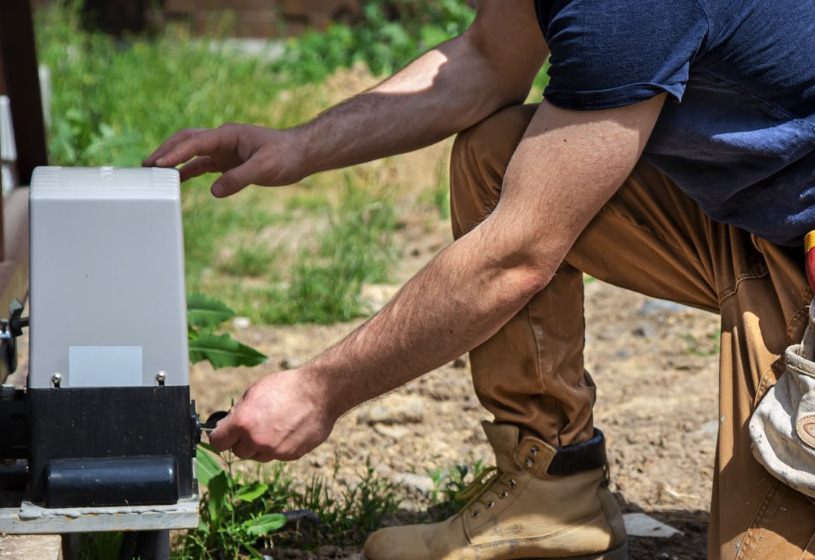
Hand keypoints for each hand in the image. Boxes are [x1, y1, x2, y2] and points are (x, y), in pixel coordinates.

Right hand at [143, 123, 308, 197]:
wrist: (301, 154)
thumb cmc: (286, 156)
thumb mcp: (264, 168)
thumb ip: (239, 179)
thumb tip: (214, 191)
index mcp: (229, 135)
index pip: (196, 142)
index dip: (176, 152)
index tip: (159, 164)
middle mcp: (223, 139)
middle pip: (186, 140)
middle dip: (165, 151)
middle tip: (146, 165)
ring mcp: (224, 149)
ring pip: (191, 151)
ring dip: (173, 160)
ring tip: (153, 172)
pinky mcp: (228, 161)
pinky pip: (202, 164)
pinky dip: (188, 170)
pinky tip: (177, 180)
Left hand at [207, 368, 336, 461]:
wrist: (320, 392)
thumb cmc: (287, 387)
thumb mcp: (255, 391)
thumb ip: (239, 412)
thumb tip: (229, 425)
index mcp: (243, 422)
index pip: (218, 442)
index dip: (221, 437)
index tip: (225, 434)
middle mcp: (256, 440)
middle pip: (239, 452)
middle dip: (243, 441)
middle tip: (255, 426)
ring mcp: (274, 451)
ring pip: (259, 456)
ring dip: (261, 446)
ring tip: (275, 426)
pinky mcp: (291, 455)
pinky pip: (277, 455)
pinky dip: (279, 446)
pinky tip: (289, 429)